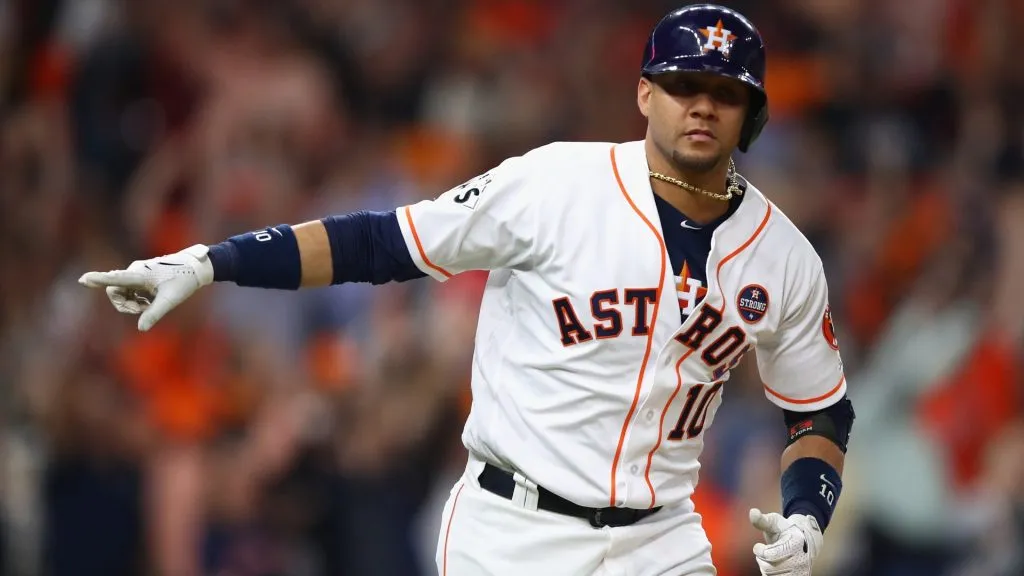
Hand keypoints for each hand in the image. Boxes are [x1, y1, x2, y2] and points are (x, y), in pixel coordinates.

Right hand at [79, 244, 213, 331]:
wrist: (195, 268)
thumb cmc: (183, 282)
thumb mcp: (170, 300)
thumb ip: (154, 314)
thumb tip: (141, 328)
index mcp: (140, 274)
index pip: (116, 278)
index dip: (98, 280)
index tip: (83, 279)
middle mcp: (134, 271)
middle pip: (114, 291)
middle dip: (124, 305)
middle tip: (142, 310)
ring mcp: (136, 273)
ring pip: (121, 293)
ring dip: (131, 303)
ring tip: (149, 305)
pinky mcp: (139, 276)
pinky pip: (128, 291)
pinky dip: (136, 299)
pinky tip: (149, 301)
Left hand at [749, 508, 821, 575]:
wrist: (803, 541)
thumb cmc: (785, 531)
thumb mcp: (774, 522)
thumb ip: (762, 520)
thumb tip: (753, 512)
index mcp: (796, 542)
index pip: (769, 555)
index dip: (759, 550)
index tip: (759, 546)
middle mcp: (801, 559)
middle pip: (769, 568)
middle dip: (762, 559)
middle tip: (765, 553)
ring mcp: (801, 571)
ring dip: (767, 568)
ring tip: (771, 558)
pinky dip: (772, 575)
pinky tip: (775, 566)